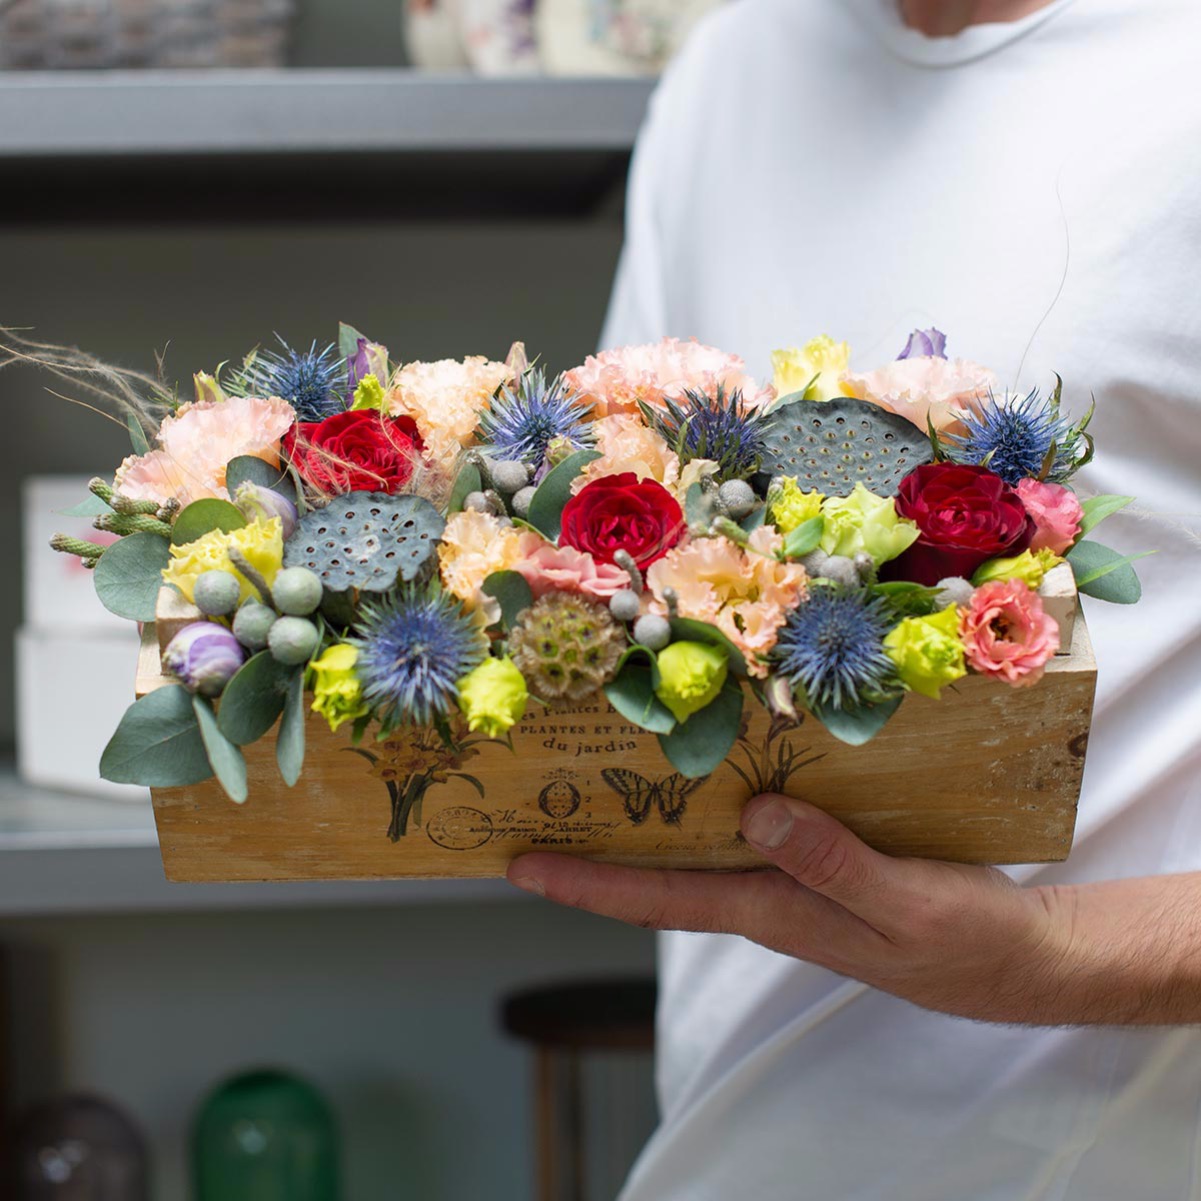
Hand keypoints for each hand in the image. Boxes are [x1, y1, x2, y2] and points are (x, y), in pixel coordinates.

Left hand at [507, 793, 1077, 1023]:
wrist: (1018, 956)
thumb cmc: (961, 943)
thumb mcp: (902, 906)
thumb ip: (830, 862)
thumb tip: (757, 814)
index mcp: (772, 909)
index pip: (658, 899)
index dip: (586, 883)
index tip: (520, 866)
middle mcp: (767, 889)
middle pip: (664, 865)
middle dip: (599, 838)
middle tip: (538, 796)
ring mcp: (793, 871)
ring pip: (704, 838)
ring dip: (651, 809)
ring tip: (598, 763)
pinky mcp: (822, 850)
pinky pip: (754, 818)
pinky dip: (721, 789)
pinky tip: (715, 753)